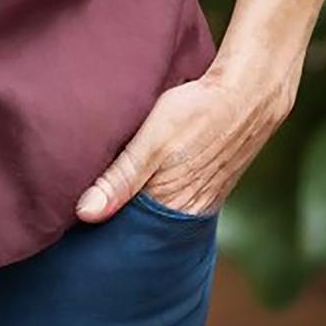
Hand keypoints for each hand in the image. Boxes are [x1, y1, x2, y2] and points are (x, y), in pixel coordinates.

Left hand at [73, 50, 299, 224]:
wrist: (249, 94)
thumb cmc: (198, 112)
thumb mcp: (151, 140)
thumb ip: (120, 177)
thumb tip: (84, 213)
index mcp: (172, 208)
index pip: (127, 230)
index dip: (102, 225)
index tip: (77, 219)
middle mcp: (189, 213)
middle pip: (144, 225)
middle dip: (119, 219)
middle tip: (88, 207)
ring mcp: (203, 201)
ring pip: (160, 213)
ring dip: (138, 205)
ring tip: (110, 194)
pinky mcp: (212, 186)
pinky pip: (177, 200)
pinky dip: (158, 195)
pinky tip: (147, 181)